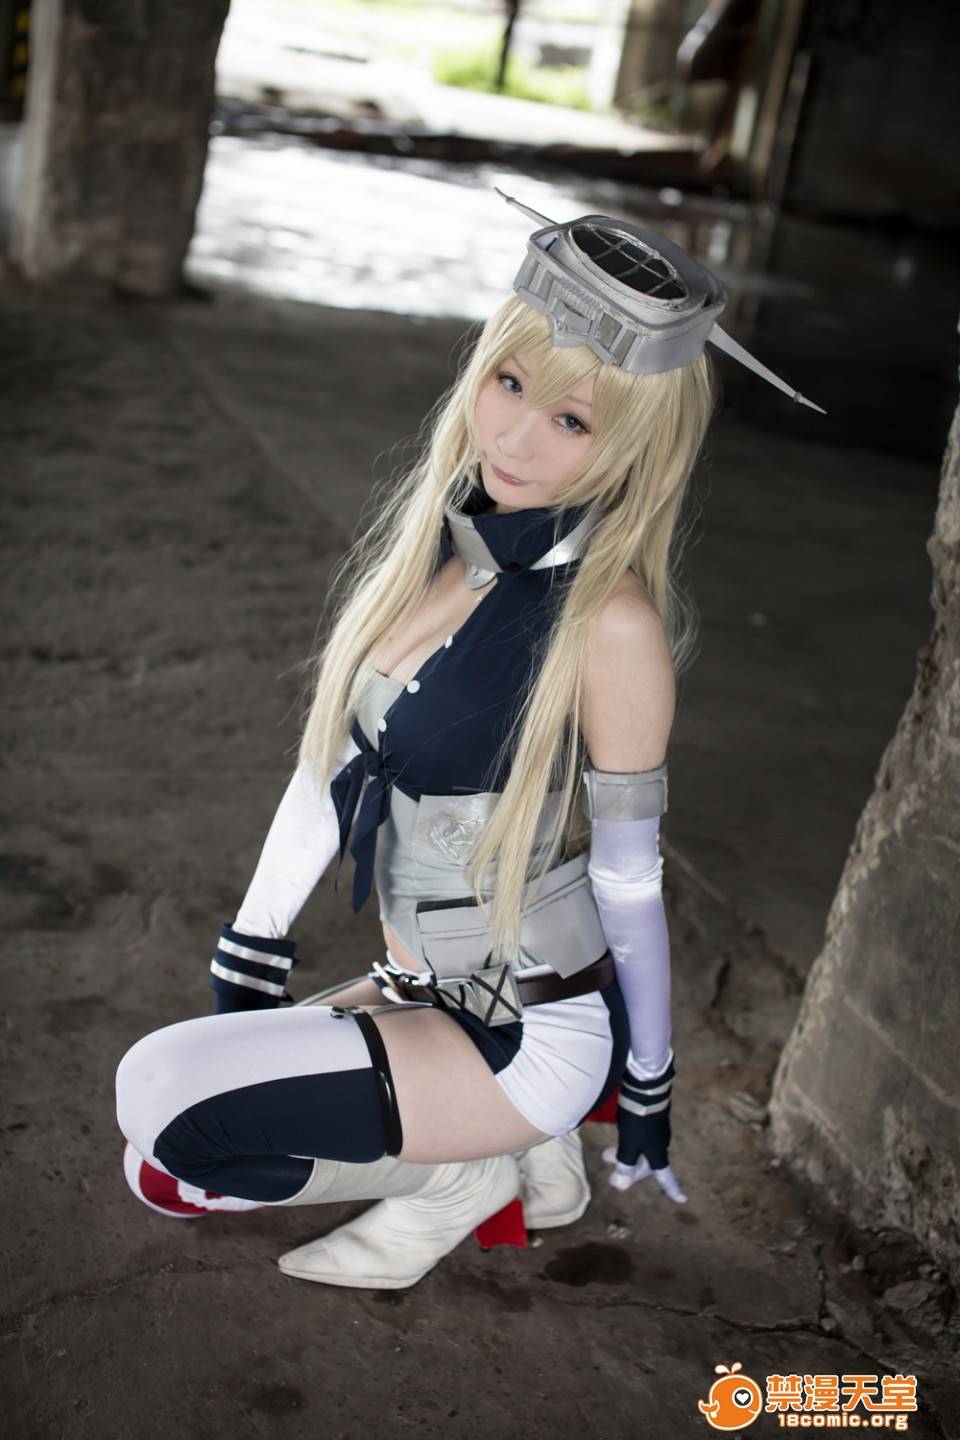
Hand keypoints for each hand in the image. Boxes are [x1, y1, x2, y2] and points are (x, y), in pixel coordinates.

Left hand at [603, 1053, 686, 1202]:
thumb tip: (621, 1185)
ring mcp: (656, 1130)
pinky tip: (621, 1137)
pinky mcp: (651, 1118)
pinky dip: (629, 1143)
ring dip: (625, 1154)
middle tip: (610, 1163)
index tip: (681, 1200)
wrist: (646, 1087)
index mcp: (658, 1153)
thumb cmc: (638, 1119)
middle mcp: (660, 1143)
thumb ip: (625, 1164)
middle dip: (629, 1168)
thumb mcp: (629, 1145)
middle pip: (647, 1163)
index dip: (672, 1189)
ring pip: (641, 1150)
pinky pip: (640, 1138)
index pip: (664, 1176)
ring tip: (607, 1153)